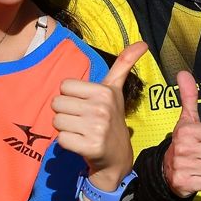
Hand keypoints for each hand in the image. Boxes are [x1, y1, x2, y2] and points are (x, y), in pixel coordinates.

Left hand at [52, 42, 147, 186]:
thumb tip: (143, 42)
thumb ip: (124, 64)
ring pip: (56, 121)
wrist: (117, 157)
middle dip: (66, 113)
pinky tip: (81, 144)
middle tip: (82, 121)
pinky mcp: (91, 147)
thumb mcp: (116, 90)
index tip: (85, 105)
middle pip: (57, 103)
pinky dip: (67, 143)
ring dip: (65, 128)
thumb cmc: (111, 119)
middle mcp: (102, 108)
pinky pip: (61, 140)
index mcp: (105, 91)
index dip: (71, 97)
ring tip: (81, 131)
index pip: (64, 86)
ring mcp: (97, 129)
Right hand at [161, 71, 200, 195]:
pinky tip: (195, 175)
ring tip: (199, 163)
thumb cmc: (183, 142)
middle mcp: (183, 147)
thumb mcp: (187, 119)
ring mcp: (183, 166)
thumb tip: (183, 72)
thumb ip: (189, 96)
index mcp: (187, 130)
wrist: (166, 171)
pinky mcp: (184, 183)